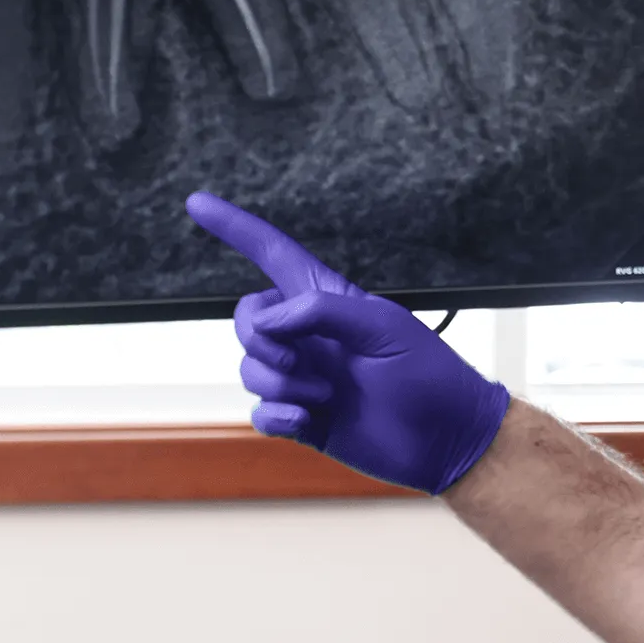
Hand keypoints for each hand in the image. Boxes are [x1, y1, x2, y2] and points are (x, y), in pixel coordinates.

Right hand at [186, 192, 509, 494]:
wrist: (446, 438)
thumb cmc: (428, 374)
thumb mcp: (384, 327)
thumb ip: (323, 311)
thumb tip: (270, 320)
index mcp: (330, 302)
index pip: (273, 256)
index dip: (236, 229)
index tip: (198, 204)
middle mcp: (311, 337)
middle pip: (247, 319)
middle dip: (260, 339)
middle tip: (301, 361)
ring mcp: (305, 378)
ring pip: (250, 369)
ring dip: (281, 384)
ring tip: (328, 396)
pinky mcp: (304, 419)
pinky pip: (261, 413)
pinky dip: (277, 418)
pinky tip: (308, 422)